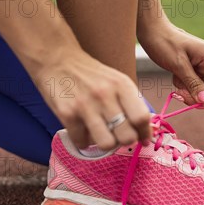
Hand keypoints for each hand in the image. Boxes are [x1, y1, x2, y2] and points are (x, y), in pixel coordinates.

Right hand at [34, 52, 151, 149]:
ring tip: (102, 135)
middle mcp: (105, 95)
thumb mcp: (117, 81)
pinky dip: (84, 142)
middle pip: (127, 135)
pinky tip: (83, 131)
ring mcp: (85, 105)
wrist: (57, 60)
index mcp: (122, 85)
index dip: (145, 133)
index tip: (144, 140)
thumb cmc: (92, 75)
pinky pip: (82, 143)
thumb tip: (146, 131)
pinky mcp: (67, 114)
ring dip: (106, 144)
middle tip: (119, 136)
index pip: (141, 117)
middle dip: (126, 141)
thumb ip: (132, 103)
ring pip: (107, 144)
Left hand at [138, 21, 203, 107]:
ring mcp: (202, 67)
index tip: (200, 104)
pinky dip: (184, 86)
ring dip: (189, 92)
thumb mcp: (178, 65)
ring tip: (176, 82)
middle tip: (180, 95)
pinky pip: (193, 86)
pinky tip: (175, 76)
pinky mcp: (193, 70)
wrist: (152, 31)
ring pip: (202, 90)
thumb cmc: (164, 43)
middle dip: (198, 96)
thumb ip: (193, 83)